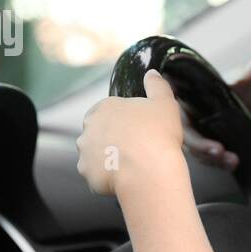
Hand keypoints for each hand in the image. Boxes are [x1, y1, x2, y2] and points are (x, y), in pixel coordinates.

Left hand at [76, 69, 184, 196]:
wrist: (149, 171)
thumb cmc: (158, 135)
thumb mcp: (165, 104)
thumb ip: (157, 86)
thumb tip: (151, 73)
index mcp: (104, 107)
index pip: (107, 111)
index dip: (122, 121)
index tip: (136, 130)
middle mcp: (88, 128)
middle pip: (98, 132)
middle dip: (111, 139)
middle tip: (134, 148)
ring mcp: (85, 151)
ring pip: (95, 154)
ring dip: (107, 158)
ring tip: (130, 165)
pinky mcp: (87, 172)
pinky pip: (96, 174)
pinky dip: (107, 176)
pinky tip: (125, 177)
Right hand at [179, 54, 250, 170]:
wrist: (245, 110)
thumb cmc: (235, 93)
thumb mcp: (241, 84)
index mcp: (183, 98)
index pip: (171, 107)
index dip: (174, 116)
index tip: (188, 121)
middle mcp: (184, 119)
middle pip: (184, 134)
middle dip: (200, 145)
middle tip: (217, 150)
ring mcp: (193, 137)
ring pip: (196, 150)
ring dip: (212, 157)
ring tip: (231, 160)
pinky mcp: (203, 151)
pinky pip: (207, 160)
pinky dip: (220, 163)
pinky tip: (232, 164)